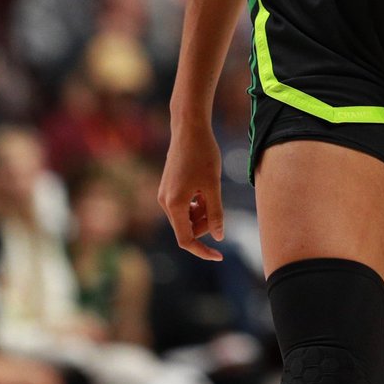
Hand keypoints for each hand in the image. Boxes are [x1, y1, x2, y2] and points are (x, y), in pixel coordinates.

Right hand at [158, 120, 225, 260]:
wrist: (189, 128)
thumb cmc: (203, 154)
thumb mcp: (213, 185)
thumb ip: (215, 213)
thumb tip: (218, 236)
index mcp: (174, 205)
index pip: (186, 240)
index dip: (202, 250)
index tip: (219, 255)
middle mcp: (164, 202)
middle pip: (186, 228)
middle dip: (204, 222)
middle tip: (218, 203)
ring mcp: (164, 194)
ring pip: (185, 216)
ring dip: (201, 211)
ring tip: (211, 190)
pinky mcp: (167, 187)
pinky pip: (182, 205)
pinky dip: (196, 203)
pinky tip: (204, 187)